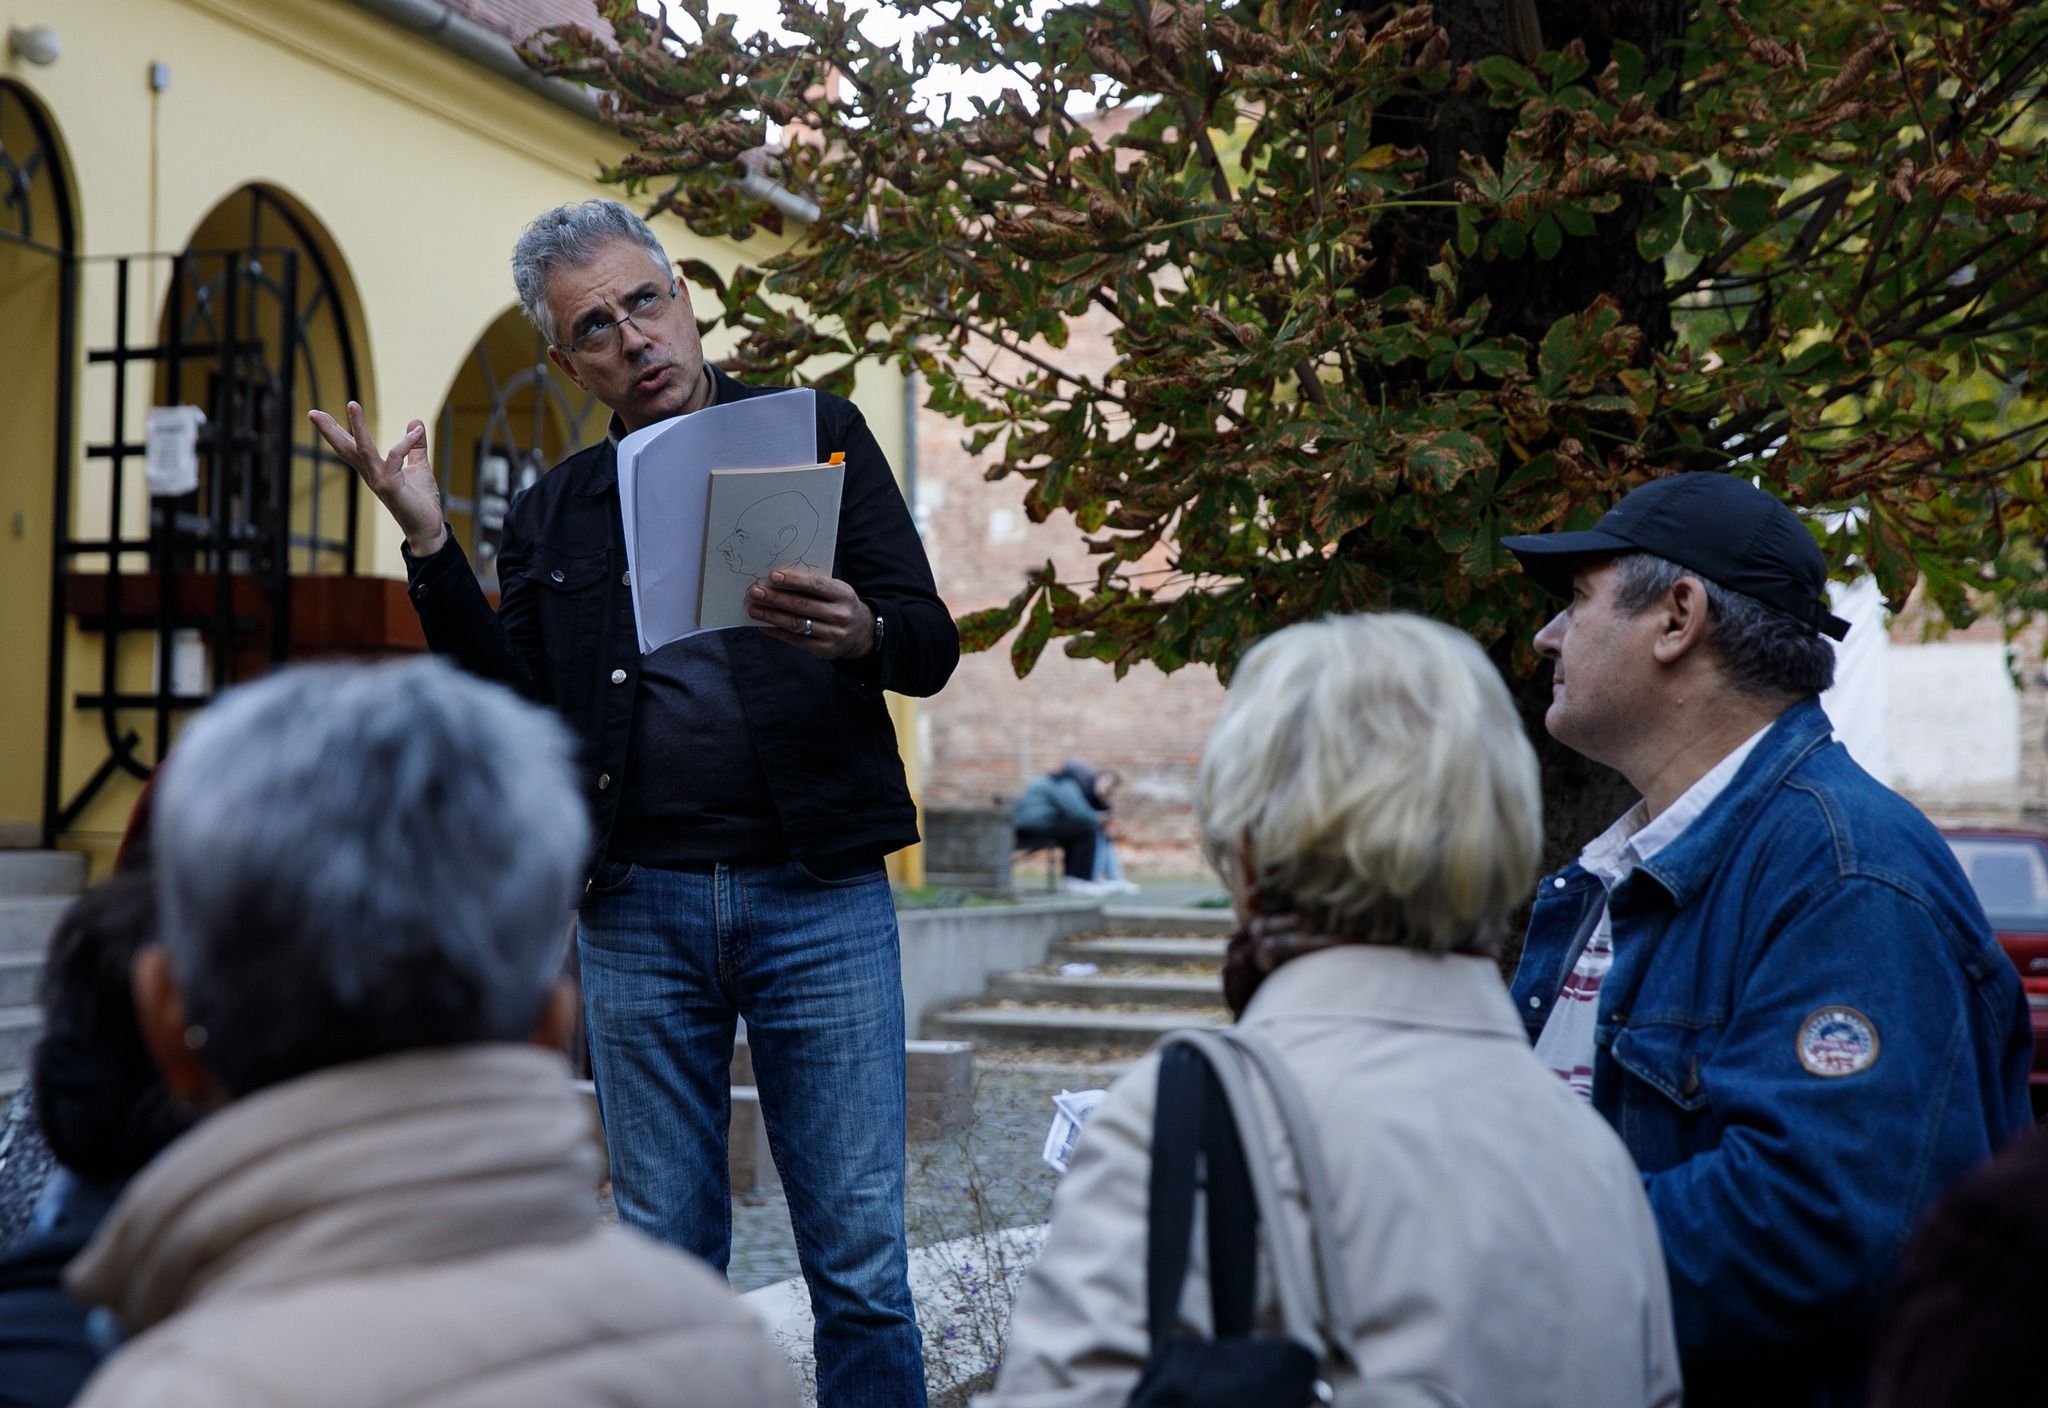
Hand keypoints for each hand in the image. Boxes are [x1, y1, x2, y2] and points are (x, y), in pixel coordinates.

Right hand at [308, 400, 446, 555]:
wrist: (428, 528)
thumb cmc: (420, 501)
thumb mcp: (419, 468)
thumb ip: (416, 447)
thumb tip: (415, 423)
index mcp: (373, 470)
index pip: (350, 447)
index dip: (335, 431)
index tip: (317, 415)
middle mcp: (371, 475)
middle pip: (345, 449)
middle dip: (329, 430)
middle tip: (312, 412)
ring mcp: (379, 481)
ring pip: (363, 450)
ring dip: (357, 427)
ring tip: (351, 404)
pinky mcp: (392, 487)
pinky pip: (394, 457)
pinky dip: (405, 442)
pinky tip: (416, 431)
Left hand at [747, 567, 874, 660]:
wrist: (861, 633)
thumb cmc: (840, 604)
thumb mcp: (836, 590)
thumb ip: (814, 586)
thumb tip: (778, 580)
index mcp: (843, 594)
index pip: (816, 585)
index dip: (794, 580)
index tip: (773, 576)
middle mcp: (840, 615)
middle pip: (802, 605)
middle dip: (775, 598)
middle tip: (755, 591)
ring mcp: (833, 634)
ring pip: (796, 624)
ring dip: (771, 616)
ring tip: (754, 609)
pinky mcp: (824, 650)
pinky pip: (795, 640)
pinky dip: (777, 632)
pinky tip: (764, 626)